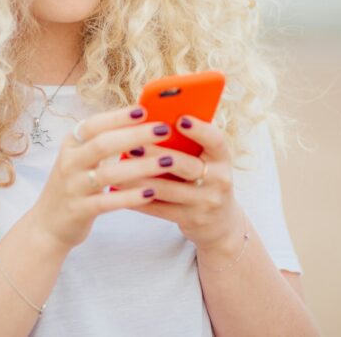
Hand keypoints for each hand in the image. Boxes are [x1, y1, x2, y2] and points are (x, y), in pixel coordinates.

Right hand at [29, 105, 182, 252]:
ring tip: (167, 161)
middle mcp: (69, 162)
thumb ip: (103, 141)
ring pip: (108, 174)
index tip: (143, 109)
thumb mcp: (80, 158)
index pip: (94, 124)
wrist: (47, 224)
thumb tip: (139, 120)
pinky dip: (129, 197)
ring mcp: (73, 187)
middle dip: (136, 135)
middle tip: (164, 129)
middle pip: (103, 144)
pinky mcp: (79, 211)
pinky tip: (151, 193)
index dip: (118, 117)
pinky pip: (106, 202)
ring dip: (140, 167)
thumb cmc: (74, 185)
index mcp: (72, 144)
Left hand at [119, 114, 241, 251]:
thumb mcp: (206, 160)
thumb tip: (153, 120)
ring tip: (119, 168)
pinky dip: (137, 199)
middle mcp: (218, 180)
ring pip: (168, 189)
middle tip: (134, 145)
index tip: (180, 119)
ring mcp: (205, 202)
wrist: (220, 222)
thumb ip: (188, 143)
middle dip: (157, 155)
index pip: (215, 140)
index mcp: (222, 158)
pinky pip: (159, 209)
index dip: (199, 129)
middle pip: (186, 165)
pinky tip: (119, 190)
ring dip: (140, 178)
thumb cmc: (205, 179)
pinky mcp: (191, 219)